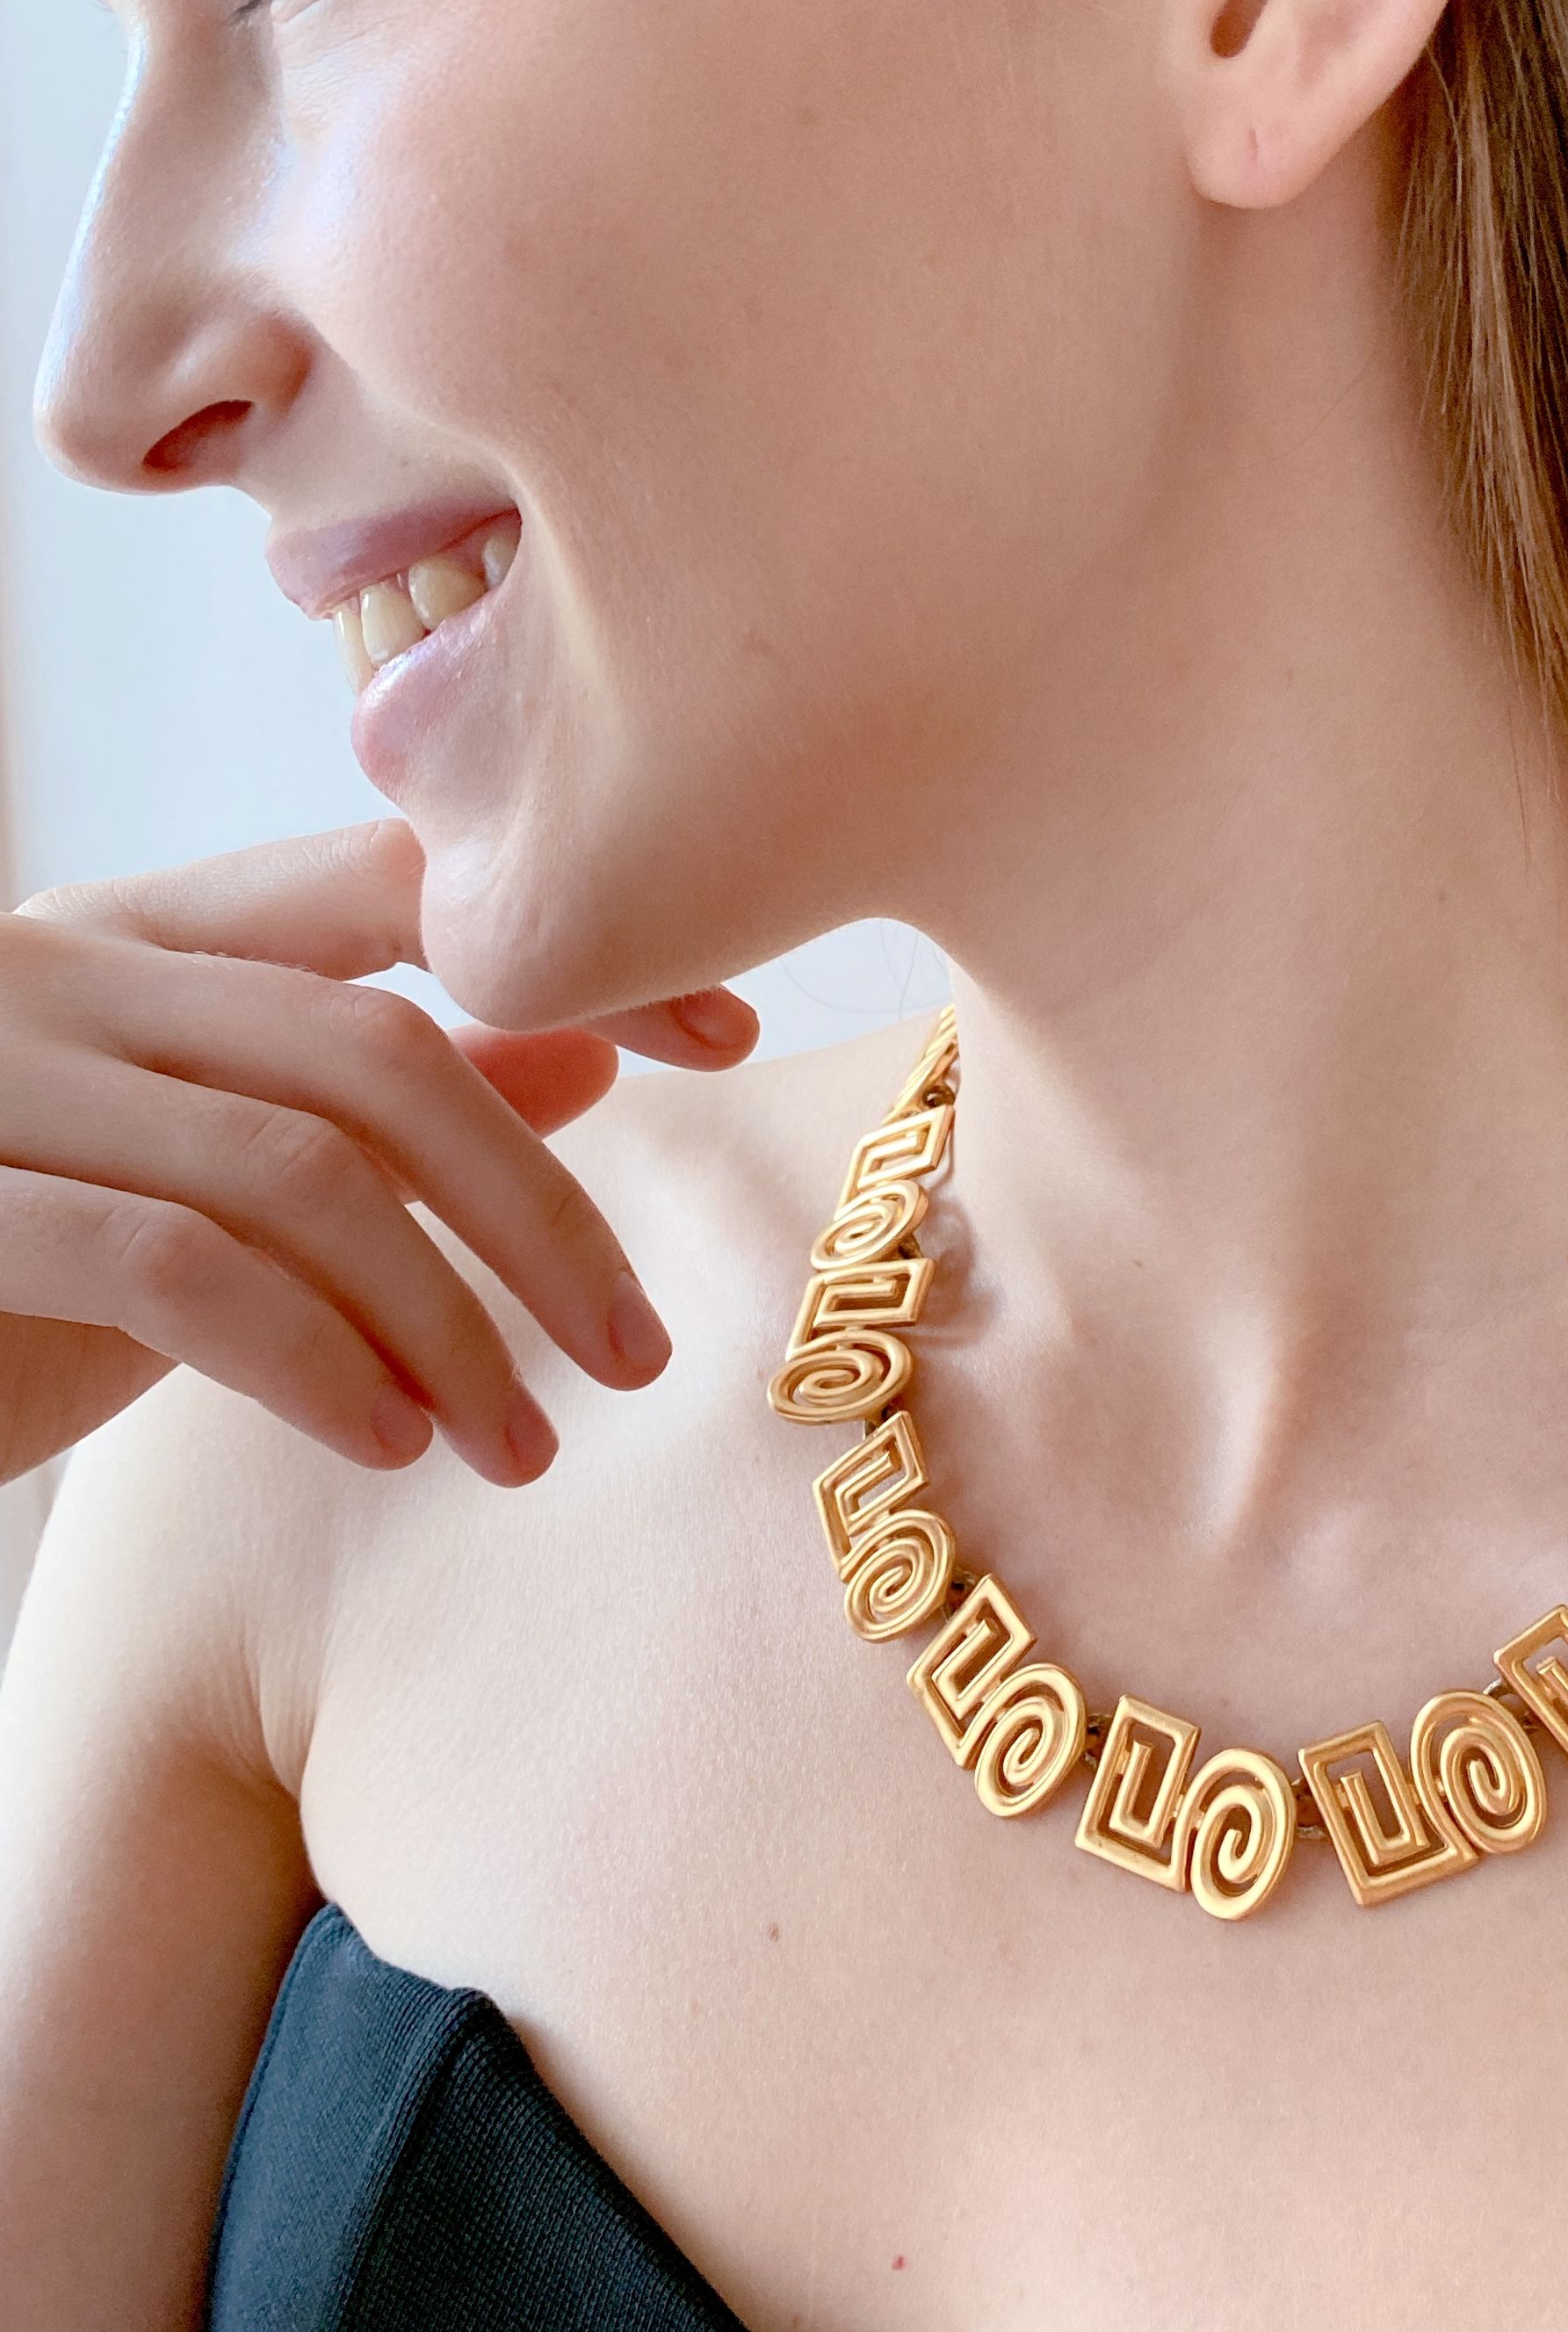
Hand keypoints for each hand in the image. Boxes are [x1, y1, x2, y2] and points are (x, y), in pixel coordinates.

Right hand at [0, 816, 757, 1488]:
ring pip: (301, 1164)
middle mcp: (61, 967)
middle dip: (539, 1211)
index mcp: (134, 937)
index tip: (736, 1035)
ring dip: (450, 1323)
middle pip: (377, 1047)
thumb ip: (365, 1105)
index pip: (395, 884)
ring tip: (521, 1447)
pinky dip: (316, 1360)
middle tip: (641, 1354)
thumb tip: (590, 1048)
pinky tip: (390, 1441)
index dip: (578, 947)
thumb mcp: (198, 1178)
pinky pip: (183, 1268)